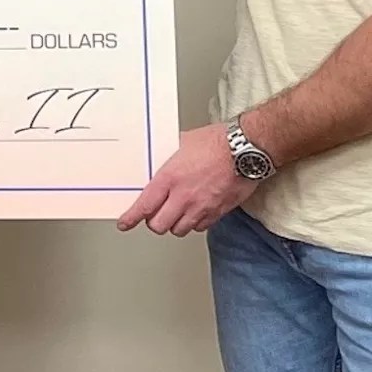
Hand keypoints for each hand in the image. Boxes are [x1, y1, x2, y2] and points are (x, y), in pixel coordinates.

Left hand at [117, 123, 251, 236]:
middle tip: (155, 215)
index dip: (131, 218)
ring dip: (175, 225)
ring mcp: (201, 206)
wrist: (246, 149)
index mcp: (170, 178)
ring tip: (176, 214)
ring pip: (179, 230)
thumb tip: (162, 154)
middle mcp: (183, 196)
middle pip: (159, 225)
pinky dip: (195, 224)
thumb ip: (169, 153)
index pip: (144, 206)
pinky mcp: (218, 211)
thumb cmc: (219, 142)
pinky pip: (201, 227)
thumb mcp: (184, 141)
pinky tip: (195, 213)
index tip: (125, 223)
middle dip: (154, 222)